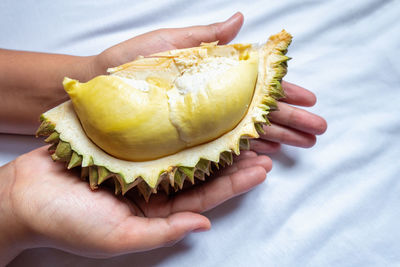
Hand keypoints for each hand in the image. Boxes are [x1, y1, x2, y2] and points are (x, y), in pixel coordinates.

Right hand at [0, 147, 270, 262]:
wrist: (25, 196)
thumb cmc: (68, 223)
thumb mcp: (117, 237)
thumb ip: (162, 232)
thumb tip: (201, 228)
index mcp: (156, 210)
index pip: (204, 198)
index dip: (234, 184)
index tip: (261, 170)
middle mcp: (154, 186)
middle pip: (201, 172)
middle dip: (232, 160)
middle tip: (262, 144)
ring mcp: (141, 163)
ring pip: (185, 150)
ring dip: (212, 139)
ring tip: (240, 126)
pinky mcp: (126, 144)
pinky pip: (159, 134)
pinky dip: (180, 125)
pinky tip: (199, 115)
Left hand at [91, 12, 326, 152]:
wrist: (98, 90)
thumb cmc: (130, 65)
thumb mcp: (169, 44)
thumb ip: (205, 38)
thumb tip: (241, 20)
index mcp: (213, 77)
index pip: (257, 86)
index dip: (284, 91)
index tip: (310, 96)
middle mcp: (213, 102)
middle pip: (259, 112)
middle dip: (291, 118)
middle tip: (319, 128)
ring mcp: (204, 124)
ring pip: (249, 131)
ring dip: (279, 136)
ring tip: (305, 143)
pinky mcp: (190, 142)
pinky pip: (226, 149)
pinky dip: (250, 151)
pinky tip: (270, 154)